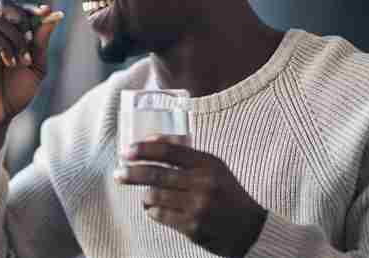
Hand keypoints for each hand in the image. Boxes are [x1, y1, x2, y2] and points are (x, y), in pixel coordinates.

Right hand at [0, 0, 62, 126]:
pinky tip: (9, 62)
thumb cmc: (16, 93)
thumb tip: (54, 14)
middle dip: (22, 18)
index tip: (46, 11)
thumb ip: (42, 40)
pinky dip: (3, 46)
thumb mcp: (36, 65)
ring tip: (21, 61)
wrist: (0, 116)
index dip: (31, 8)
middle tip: (30, 40)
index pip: (17, 10)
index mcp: (9, 35)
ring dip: (16, 40)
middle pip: (4, 5)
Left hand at [114, 135, 266, 256]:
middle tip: (118, 173)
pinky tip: (155, 208)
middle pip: (157, 173)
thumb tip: (150, 140)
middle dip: (132, 172)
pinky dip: (152, 210)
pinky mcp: (193, 227)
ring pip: (155, 195)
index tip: (127, 150)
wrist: (250, 230)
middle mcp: (203, 183)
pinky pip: (160, 215)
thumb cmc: (226, 193)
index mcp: (208, 163)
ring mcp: (197, 207)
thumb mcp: (213, 167)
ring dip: (145, 195)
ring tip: (145, 195)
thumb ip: (185, 154)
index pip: (170, 151)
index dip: (145, 149)